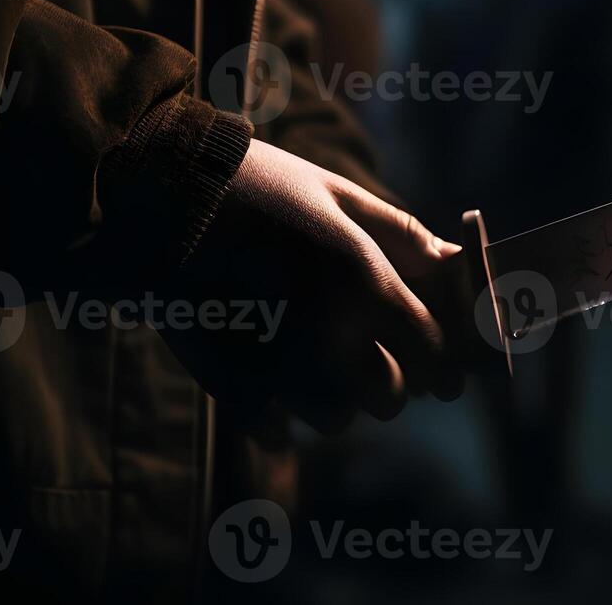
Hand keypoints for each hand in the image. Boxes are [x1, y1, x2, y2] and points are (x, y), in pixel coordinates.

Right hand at [172, 139, 465, 429]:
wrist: (158, 194)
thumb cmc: (258, 184)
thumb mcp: (337, 194)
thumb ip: (402, 234)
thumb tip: (454, 260)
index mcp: (363, 280)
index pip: (431, 353)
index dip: (444, 368)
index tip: (445, 375)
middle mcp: (328, 330)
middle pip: (388, 398)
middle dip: (390, 385)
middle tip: (377, 364)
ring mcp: (277, 361)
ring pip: (335, 418)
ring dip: (336, 401)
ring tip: (321, 369)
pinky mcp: (229, 381)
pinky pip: (275, 427)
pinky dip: (281, 417)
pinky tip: (277, 391)